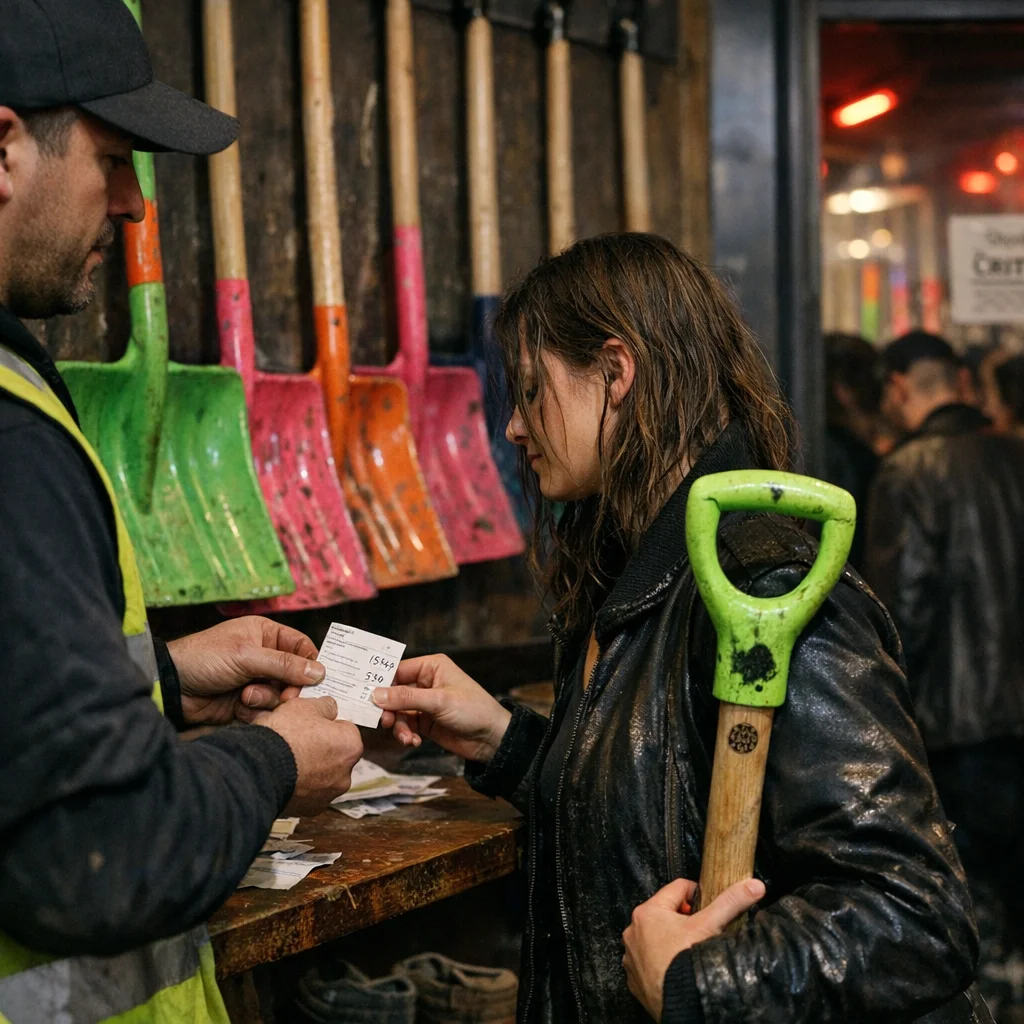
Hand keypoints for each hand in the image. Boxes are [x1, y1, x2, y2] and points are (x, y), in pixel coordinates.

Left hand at [167, 617, 325, 726]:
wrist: (171, 687)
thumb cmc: (205, 658)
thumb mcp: (247, 656)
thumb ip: (284, 664)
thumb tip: (319, 671)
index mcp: (265, 635)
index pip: (301, 647)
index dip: (310, 664)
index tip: (314, 680)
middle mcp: (264, 657)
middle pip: (295, 676)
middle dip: (288, 688)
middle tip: (285, 697)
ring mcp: (255, 681)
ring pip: (281, 696)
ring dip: (267, 699)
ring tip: (246, 697)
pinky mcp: (245, 703)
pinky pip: (265, 711)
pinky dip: (256, 712)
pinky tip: (239, 708)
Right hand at [253, 696, 363, 815]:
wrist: (258, 769)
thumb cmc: (284, 736)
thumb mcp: (305, 706)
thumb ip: (325, 706)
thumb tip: (330, 708)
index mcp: (351, 746)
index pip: (345, 730)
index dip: (326, 725)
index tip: (311, 725)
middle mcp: (346, 774)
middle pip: (335, 755)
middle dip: (320, 748)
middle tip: (297, 741)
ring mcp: (328, 794)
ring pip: (322, 776)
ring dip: (310, 769)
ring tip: (287, 759)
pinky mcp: (310, 809)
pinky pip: (308, 793)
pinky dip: (299, 786)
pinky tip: (284, 775)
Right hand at [371, 654, 510, 763]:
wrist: (492, 739)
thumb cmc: (473, 710)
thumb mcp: (439, 702)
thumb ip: (406, 698)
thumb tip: (376, 694)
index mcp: (431, 667)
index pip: (397, 670)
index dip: (381, 683)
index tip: (364, 695)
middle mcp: (425, 682)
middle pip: (393, 693)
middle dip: (388, 709)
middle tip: (385, 722)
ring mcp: (424, 703)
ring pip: (398, 712)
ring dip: (399, 726)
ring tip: (407, 737)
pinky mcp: (425, 722)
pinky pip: (406, 726)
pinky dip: (406, 735)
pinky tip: (414, 742)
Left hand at [622, 877, 764, 1021]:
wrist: (678, 1004)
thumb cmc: (686, 962)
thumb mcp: (710, 925)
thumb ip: (731, 902)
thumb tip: (753, 886)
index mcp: (648, 912)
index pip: (677, 888)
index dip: (697, 895)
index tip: (707, 907)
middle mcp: (633, 930)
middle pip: (665, 913)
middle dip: (683, 919)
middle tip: (700, 932)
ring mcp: (631, 954)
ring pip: (655, 937)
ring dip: (670, 940)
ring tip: (687, 950)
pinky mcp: (633, 975)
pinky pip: (648, 960)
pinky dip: (660, 960)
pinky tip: (675, 967)